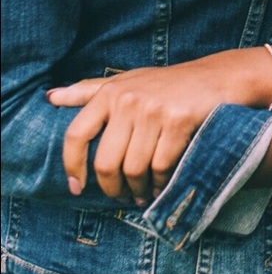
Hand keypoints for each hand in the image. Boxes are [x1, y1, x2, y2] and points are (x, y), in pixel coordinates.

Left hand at [47, 49, 248, 204]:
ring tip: (143, 192)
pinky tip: (163, 183)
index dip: (73, 166)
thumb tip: (50, 97)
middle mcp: (129, 99)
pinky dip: (161, 181)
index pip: (76, 134)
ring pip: (134, 168)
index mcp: (111, 91)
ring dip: (138, 188)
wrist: (219, 77)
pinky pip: (161, 165)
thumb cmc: (169, 84)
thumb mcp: (129, 81)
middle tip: (121, 196)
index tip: (77, 187)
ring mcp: (154, 109)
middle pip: (106, 161)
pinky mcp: (178, 120)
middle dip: (112, 187)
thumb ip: (89, 90)